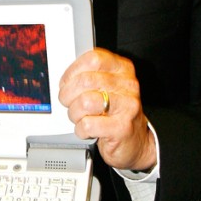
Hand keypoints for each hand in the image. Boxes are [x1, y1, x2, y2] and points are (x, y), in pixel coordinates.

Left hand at [59, 48, 155, 171]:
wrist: (135, 141)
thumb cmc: (115, 112)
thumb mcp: (107, 87)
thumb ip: (89, 77)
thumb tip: (65, 79)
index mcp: (122, 69)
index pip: (93, 59)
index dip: (73, 71)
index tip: (66, 82)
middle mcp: (128, 85)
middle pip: (85, 81)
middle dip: (68, 95)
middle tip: (67, 102)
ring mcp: (127, 106)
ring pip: (85, 102)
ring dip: (74, 113)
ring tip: (79, 117)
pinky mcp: (122, 128)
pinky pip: (88, 125)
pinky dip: (80, 129)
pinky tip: (86, 129)